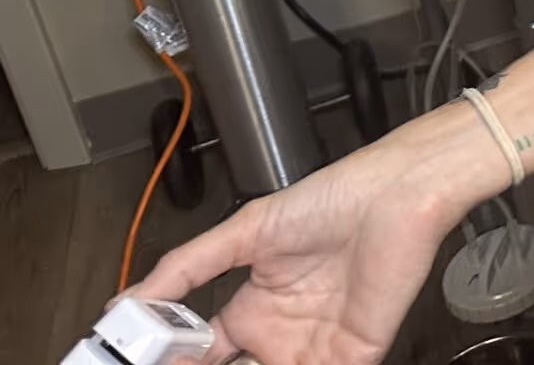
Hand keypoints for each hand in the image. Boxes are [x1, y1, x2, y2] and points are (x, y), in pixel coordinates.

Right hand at [128, 105, 500, 364]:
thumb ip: (187, 268)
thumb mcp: (247, 230)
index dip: (171, 362)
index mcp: (252, 307)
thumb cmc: (335, 198)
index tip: (141, 362)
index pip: (199, 353)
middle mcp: (280, 334)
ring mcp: (315, 349)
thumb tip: (128, 299)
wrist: (396, 193)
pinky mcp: (354, 357)